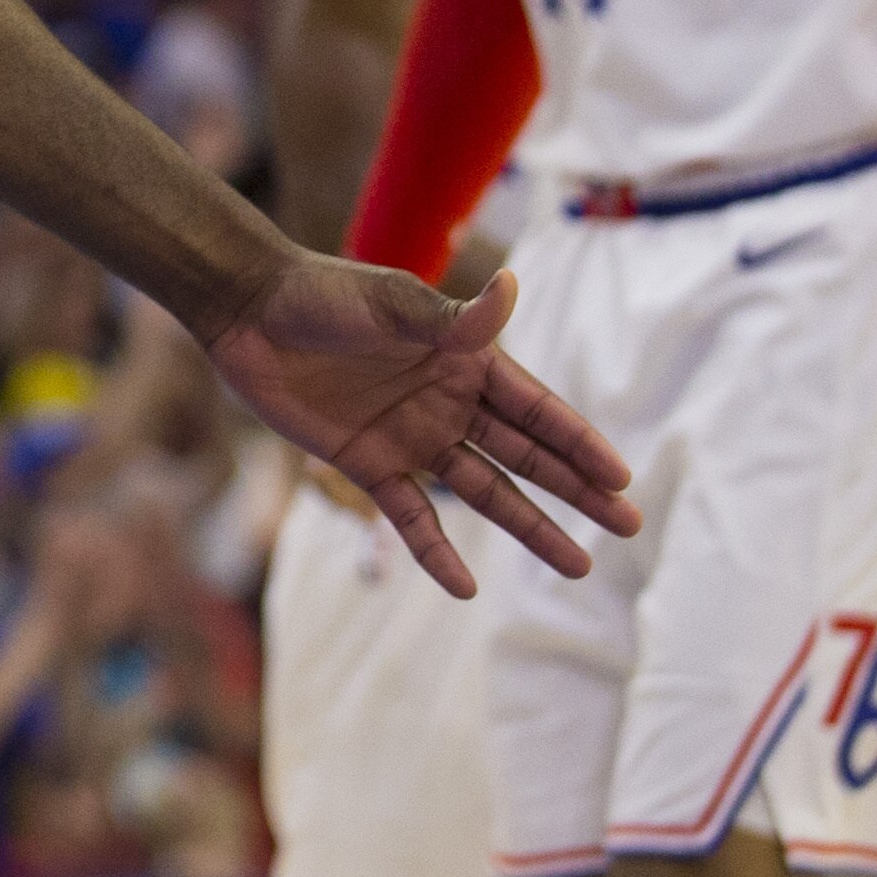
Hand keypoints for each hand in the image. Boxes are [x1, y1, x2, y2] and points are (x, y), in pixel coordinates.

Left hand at [200, 256, 636, 596]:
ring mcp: (411, 436)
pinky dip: (437, 551)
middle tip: (629, 526)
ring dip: (530, 526)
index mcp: (464, 358)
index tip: (622, 477)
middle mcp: (447, 401)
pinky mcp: (367, 464)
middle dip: (576, 489)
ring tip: (579, 564)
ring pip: (485, 491)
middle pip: (525, 455)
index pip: (536, 408)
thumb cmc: (322, 295)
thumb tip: (514, 288)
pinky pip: (411, 517)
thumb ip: (452, 318)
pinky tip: (466, 588)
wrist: (247, 312)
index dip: (578, 442)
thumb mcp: (390, 305)